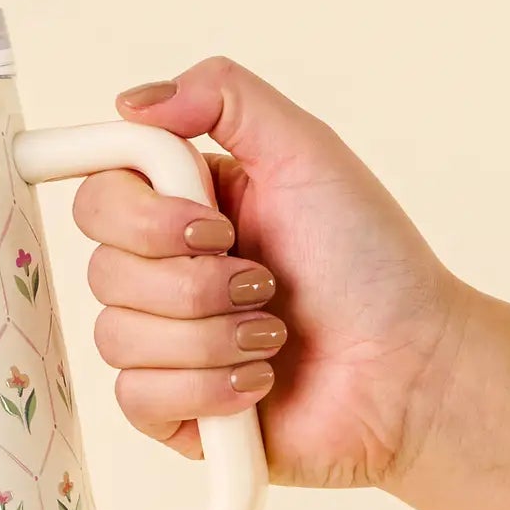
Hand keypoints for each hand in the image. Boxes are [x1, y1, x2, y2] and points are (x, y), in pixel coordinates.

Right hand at [73, 56, 467, 489]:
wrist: (410, 368)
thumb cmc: (372, 264)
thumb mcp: (306, 152)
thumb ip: (223, 97)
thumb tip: (131, 102)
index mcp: (182, 210)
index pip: (99, 199)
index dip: (140, 216)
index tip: (211, 223)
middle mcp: (163, 274)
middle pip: (101, 270)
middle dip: (195, 282)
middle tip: (263, 281)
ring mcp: (162, 346)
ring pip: (117, 336)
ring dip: (211, 337)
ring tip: (273, 336)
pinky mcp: (170, 412)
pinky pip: (137, 397)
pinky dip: (207, 388)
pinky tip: (258, 382)